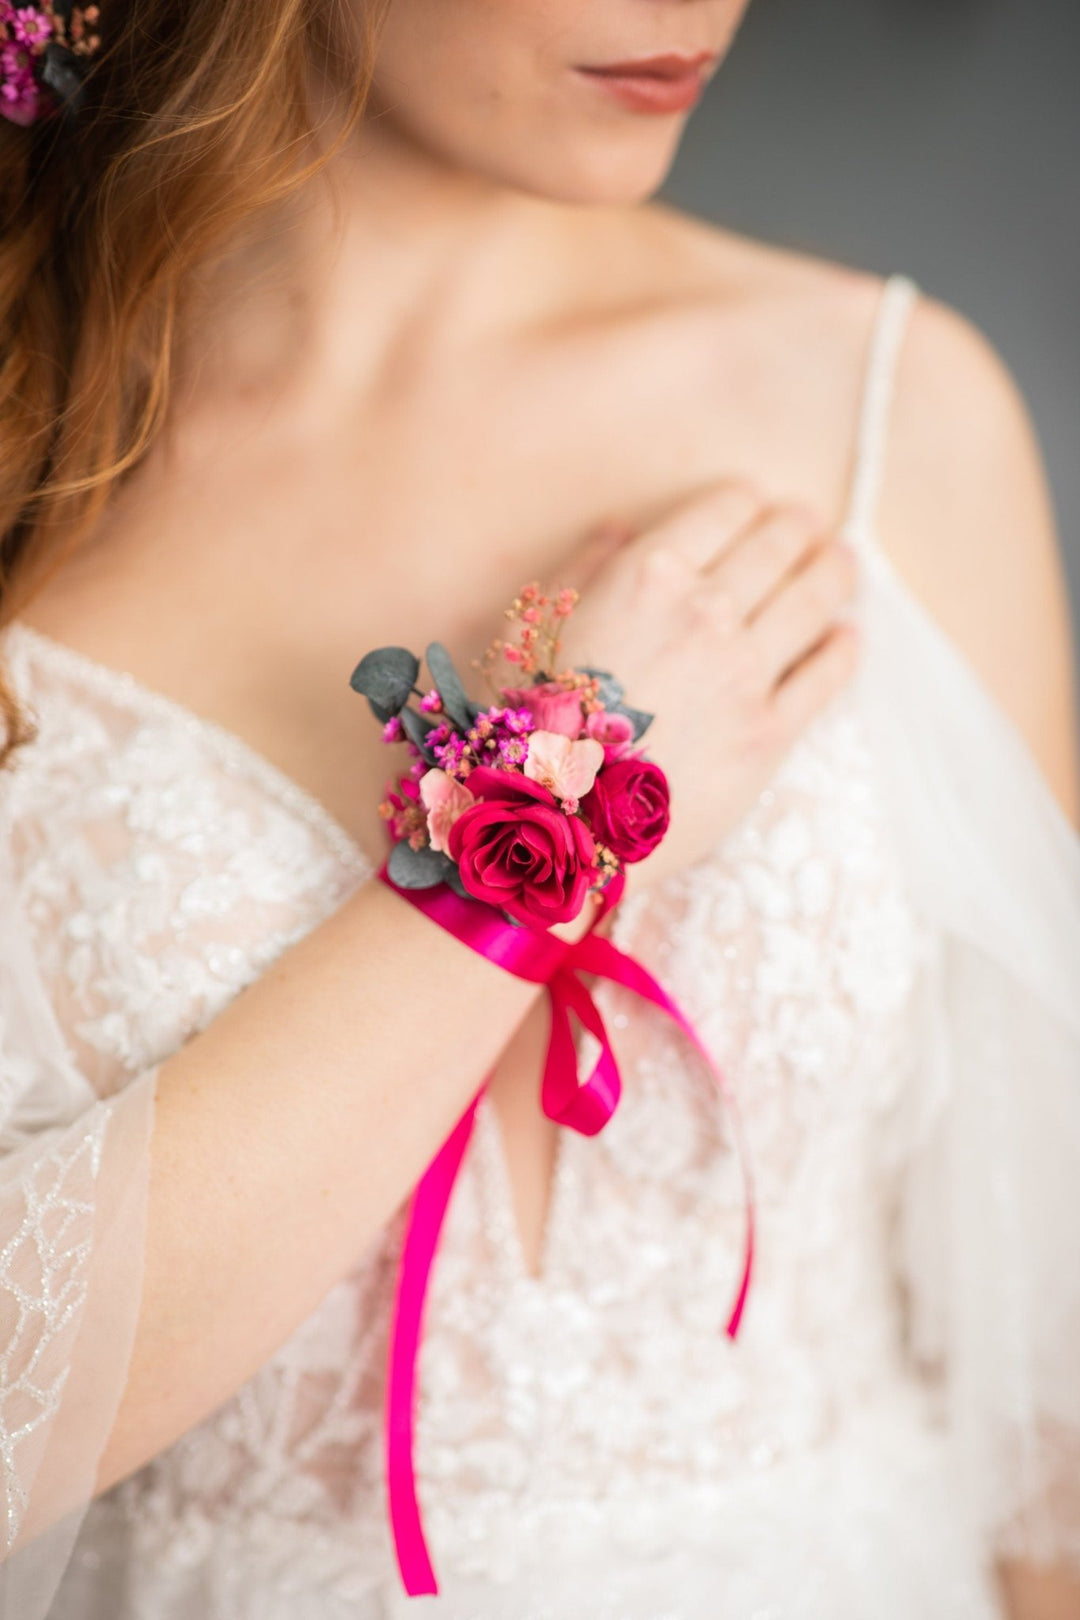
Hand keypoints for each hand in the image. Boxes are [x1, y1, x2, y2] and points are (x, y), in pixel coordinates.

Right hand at [558, 481, 860, 892]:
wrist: (554, 826)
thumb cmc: (527, 727)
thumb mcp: (530, 630)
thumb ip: (582, 570)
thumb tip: (619, 531)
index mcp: (649, 576)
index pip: (723, 510)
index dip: (745, 501)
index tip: (755, 503)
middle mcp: (708, 612)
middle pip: (777, 545)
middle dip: (796, 528)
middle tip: (806, 525)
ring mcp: (746, 674)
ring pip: (814, 599)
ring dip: (834, 571)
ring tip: (842, 563)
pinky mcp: (770, 734)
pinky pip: (824, 677)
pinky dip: (842, 649)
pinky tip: (846, 637)